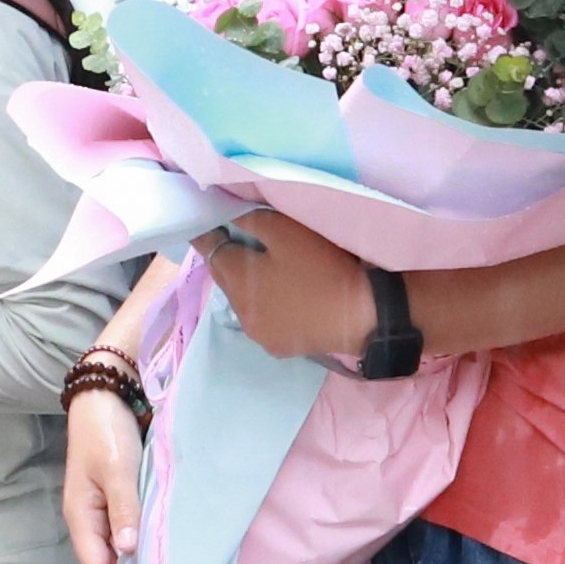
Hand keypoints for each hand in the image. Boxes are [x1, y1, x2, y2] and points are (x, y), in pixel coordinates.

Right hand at [62, 391, 143, 563]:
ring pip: (118, 550)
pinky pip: (127, 531)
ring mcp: (102, 511)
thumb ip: (124, 509)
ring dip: (138, 561)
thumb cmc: (106, 432)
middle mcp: (89, 520)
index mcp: (81, 517)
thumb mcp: (117, 469)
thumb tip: (130, 550)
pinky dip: (142, 541)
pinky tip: (162, 543)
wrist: (105, 396)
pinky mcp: (116, 500)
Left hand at [200, 212, 380, 365]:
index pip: (210, 250)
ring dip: (243, 285)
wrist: (362, 315)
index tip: (202, 221)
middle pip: (224, 277)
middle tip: (228, 238)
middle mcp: (239, 310)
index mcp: (237, 279)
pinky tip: (277, 298)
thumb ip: (251, 220)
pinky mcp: (277, 346)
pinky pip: (260, 320)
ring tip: (257, 269)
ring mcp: (257, 333)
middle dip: (224, 258)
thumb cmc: (323, 267)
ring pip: (240, 302)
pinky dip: (262, 306)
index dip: (205, 234)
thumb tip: (227, 216)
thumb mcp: (286, 231)